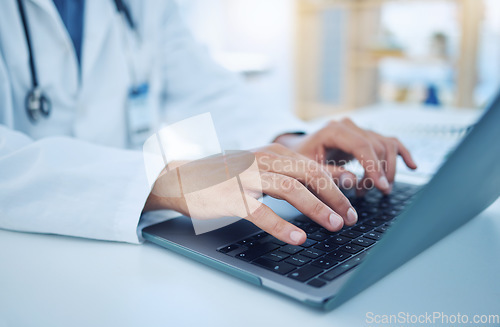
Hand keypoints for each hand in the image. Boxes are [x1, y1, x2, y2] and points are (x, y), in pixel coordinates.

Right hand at [143, 144, 357, 244]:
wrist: (184, 177)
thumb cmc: (226, 175)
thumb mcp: (260, 166)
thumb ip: (289, 171)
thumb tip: (326, 184)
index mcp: (273, 152)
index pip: (313, 166)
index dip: (337, 185)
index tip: (353, 202)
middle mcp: (263, 160)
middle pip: (309, 175)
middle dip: (335, 197)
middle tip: (350, 217)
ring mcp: (247, 178)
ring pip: (291, 190)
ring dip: (317, 208)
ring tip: (334, 225)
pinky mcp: (232, 197)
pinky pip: (262, 212)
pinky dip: (283, 227)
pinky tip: (298, 238)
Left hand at [275, 118, 416, 194]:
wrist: (297, 150)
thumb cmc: (299, 160)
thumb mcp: (307, 170)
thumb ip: (328, 174)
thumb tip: (353, 181)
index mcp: (334, 130)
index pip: (362, 145)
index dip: (374, 167)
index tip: (381, 187)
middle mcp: (349, 126)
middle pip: (377, 146)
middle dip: (379, 173)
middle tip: (372, 193)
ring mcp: (359, 130)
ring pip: (386, 145)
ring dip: (386, 170)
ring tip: (376, 190)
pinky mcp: (366, 137)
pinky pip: (390, 142)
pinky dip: (402, 154)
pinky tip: (412, 167)